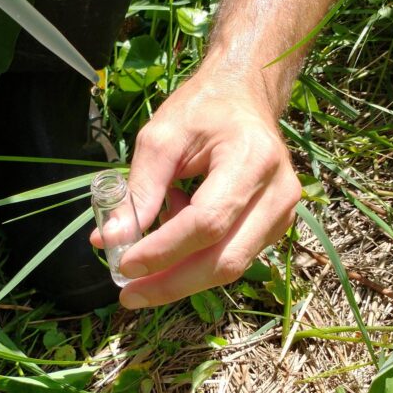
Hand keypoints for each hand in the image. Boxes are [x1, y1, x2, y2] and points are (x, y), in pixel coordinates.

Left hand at [93, 70, 301, 307]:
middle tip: (130, 295)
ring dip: (182, 275)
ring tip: (145, 259)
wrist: (244, 97)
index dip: (164, 251)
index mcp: (252, 159)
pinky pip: (233, 257)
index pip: (207, 222)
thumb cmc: (202, 110)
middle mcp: (278, 192)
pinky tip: (174, 234)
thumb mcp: (160, 139)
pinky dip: (196, 258)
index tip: (125, 265)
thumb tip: (110, 241)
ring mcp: (282, 213)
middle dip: (173, 283)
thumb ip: (138, 190)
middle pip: (225, 259)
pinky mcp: (275, 227)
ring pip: (231, 266)